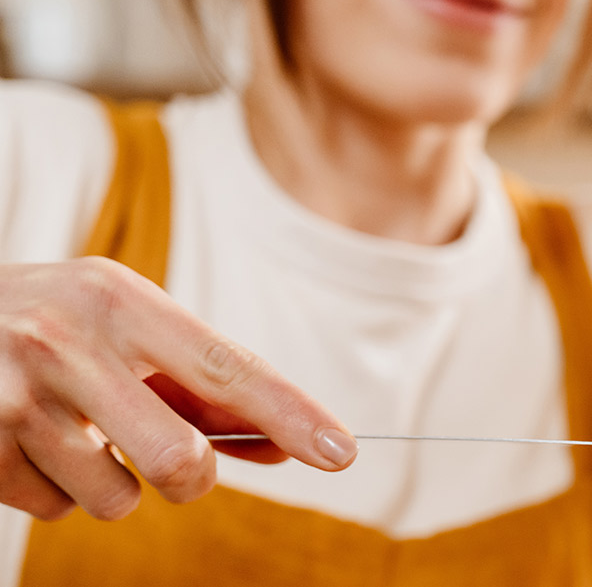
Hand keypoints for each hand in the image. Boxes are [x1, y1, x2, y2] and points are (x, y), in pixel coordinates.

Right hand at [0, 257, 354, 520]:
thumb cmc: (50, 328)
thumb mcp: (123, 331)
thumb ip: (200, 388)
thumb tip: (283, 445)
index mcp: (119, 299)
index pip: (226, 366)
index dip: (291, 413)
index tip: (342, 452)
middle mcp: (67, 340)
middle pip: (180, 458)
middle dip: (191, 479)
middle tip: (172, 461)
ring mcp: (14, 396)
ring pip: (118, 497)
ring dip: (110, 484)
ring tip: (72, 434)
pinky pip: (54, 509)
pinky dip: (52, 490)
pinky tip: (25, 444)